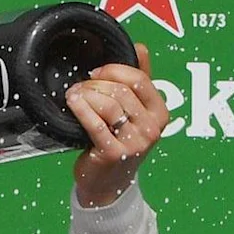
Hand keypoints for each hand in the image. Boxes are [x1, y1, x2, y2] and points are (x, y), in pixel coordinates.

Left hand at [68, 45, 169, 207]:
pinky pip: (95, 123)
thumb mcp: (135, 112)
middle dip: (97, 83)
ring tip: (74, 95)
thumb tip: (141, 47)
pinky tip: (72, 102)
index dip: (115, 70)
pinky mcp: (114, 154)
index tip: (97, 72)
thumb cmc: (119, 144)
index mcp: (160, 113)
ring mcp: (135, 143)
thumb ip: (139, 80)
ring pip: (109, 104)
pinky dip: (81, 108)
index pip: (140, 79)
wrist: (108, 185)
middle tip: (82, 86)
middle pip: (122, 91)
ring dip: (87, 94)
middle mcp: (152, 128)